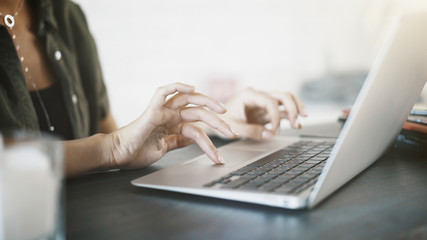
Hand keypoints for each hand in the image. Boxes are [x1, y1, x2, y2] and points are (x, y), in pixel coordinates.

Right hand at [106, 82, 236, 168]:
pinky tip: (191, 87)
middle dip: (218, 121)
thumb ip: (177, 140)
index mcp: (172, 124)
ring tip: (223, 115)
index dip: (212, 135)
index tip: (223, 148)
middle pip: (199, 111)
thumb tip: (193, 138)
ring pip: (189, 100)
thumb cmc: (136, 151)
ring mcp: (161, 111)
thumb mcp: (164, 148)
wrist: (117, 155)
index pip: (198, 124)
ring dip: (208, 105)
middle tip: (232, 132)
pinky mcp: (152, 111)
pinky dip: (176, 85)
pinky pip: (163, 92)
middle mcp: (169, 115)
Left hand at [220, 87, 306, 139]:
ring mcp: (265, 103)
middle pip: (283, 96)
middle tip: (296, 122)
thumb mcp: (234, 127)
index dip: (276, 115)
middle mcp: (259, 96)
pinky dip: (291, 116)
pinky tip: (298, 125)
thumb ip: (251, 131)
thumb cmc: (223, 121)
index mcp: (249, 95)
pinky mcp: (267, 111)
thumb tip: (270, 134)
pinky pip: (283, 111)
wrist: (218, 122)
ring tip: (299, 123)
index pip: (270, 101)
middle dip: (293, 108)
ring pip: (286, 100)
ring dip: (295, 110)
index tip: (276, 130)